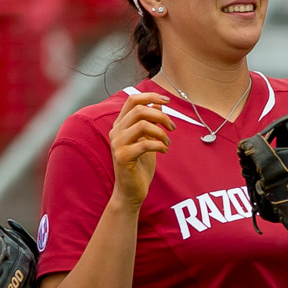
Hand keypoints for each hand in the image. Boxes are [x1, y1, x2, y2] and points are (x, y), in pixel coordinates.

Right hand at [109, 92, 171, 209]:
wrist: (131, 191)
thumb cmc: (139, 166)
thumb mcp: (147, 139)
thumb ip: (150, 121)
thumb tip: (158, 103)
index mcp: (120, 124)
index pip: (133, 100)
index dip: (151, 96)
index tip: (167, 100)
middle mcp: (116, 131)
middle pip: (139, 110)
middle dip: (161, 116)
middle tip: (172, 127)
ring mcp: (117, 144)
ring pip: (142, 124)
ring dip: (160, 132)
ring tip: (167, 142)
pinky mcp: (123, 157)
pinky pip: (145, 143)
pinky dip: (159, 145)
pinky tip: (164, 150)